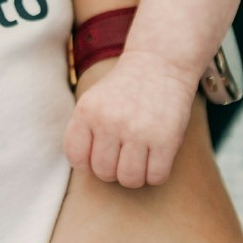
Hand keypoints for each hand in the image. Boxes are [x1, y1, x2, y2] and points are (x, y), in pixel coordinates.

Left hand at [39, 74, 242, 242]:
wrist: (159, 62)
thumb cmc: (124, 89)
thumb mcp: (94, 101)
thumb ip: (84, 132)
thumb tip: (83, 172)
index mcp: (87, 112)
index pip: (76, 158)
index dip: (88, 162)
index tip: (101, 152)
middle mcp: (109, 122)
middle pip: (103, 173)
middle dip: (113, 168)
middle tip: (125, 152)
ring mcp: (138, 131)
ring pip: (128, 179)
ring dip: (135, 174)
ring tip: (140, 156)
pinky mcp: (166, 139)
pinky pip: (155, 177)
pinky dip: (156, 173)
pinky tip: (158, 155)